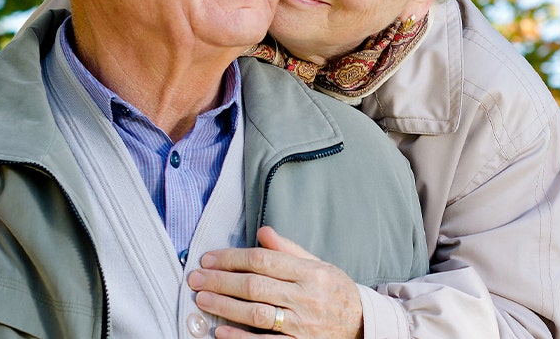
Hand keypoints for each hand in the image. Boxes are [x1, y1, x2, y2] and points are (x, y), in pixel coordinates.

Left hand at [188, 226, 362, 338]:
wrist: (362, 326)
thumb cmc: (336, 292)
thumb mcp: (319, 265)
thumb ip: (288, 249)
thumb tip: (262, 232)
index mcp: (311, 272)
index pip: (263, 260)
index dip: (232, 258)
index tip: (209, 259)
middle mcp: (307, 297)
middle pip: (255, 285)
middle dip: (221, 280)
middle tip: (196, 278)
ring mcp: (303, 325)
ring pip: (256, 313)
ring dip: (225, 306)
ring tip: (202, 298)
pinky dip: (240, 338)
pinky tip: (220, 331)